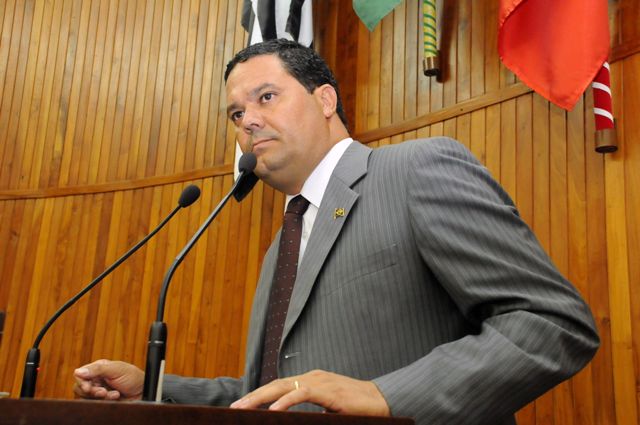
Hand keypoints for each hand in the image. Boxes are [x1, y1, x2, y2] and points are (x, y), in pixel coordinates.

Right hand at [73, 359, 143, 400]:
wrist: (143, 392)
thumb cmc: (133, 377)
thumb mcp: (117, 369)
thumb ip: (97, 369)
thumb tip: (78, 371)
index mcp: (99, 368)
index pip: (80, 374)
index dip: (81, 382)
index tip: (88, 387)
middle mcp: (97, 379)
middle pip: (80, 387)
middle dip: (92, 391)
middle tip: (103, 392)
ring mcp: (99, 390)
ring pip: (86, 397)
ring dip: (100, 396)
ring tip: (113, 394)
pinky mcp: (102, 401)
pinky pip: (94, 404)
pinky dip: (105, 401)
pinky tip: (115, 397)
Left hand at [230, 370, 389, 415]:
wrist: (382, 401)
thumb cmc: (357, 407)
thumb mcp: (328, 408)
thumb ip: (312, 411)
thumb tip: (294, 420)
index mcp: (311, 380)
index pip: (279, 386)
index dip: (260, 395)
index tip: (242, 406)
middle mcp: (312, 377)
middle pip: (276, 384)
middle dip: (253, 396)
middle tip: (234, 408)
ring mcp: (320, 382)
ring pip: (284, 386)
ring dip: (261, 398)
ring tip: (244, 409)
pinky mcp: (329, 391)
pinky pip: (302, 394)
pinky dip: (285, 402)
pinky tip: (273, 411)